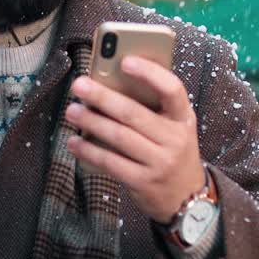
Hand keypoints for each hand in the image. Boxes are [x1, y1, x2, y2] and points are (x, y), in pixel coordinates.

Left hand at [65, 56, 204, 223]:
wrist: (187, 197)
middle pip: (134, 113)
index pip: (172, 89)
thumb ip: (152, 107)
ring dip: (92, 122)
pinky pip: (111, 163)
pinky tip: (75, 142)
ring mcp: (160, 163)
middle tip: (79, 85)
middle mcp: (175, 139)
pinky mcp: (143, 182)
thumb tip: (109, 83)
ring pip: (119, 137)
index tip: (125, 61)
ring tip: (72, 111)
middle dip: (103, 97)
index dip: (150, 73)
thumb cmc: (172, 150)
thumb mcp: (174, 127)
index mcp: (183, 118)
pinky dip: (89, 151)